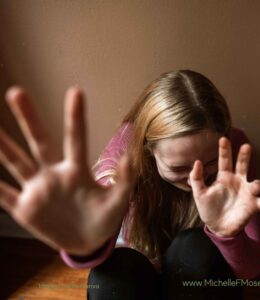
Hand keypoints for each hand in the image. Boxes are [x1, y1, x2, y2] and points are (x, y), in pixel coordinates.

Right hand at [0, 87, 135, 254]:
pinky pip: (3, 195)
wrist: (88, 241)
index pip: (76, 140)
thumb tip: (130, 157)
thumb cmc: (105, 218)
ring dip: (2, 145)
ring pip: (16, 162)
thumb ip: (125, 180)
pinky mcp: (25, 208)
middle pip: (40, 142)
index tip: (76, 92)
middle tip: (17, 91)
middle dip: (29, 118)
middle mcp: (54, 174)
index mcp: (77, 171)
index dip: (76, 118)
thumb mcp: (118, 201)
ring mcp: (38, 189)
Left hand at [189, 137, 259, 236]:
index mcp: (224, 177)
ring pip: (256, 184)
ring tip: (256, 186)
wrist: (216, 226)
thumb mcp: (199, 193)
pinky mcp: (253, 205)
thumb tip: (197, 161)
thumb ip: (196, 178)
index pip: (224, 160)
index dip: (224, 150)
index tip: (223, 139)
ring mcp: (246, 193)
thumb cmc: (208, 208)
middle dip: (245, 156)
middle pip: (242, 165)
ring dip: (258, 184)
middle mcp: (237, 181)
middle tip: (246, 146)